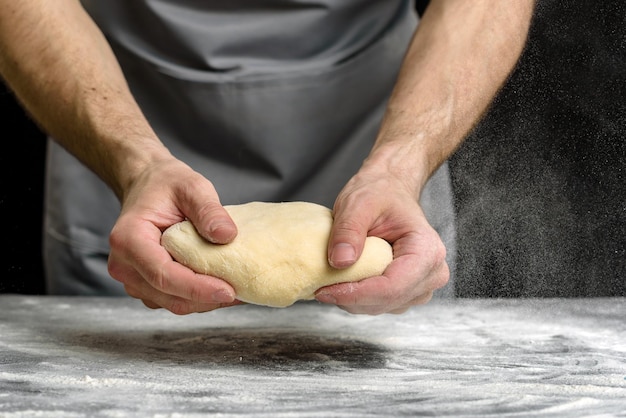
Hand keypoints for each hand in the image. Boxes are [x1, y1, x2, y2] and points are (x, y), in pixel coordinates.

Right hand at [107, 158, 242, 313]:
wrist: (147, 185)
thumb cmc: (166, 184)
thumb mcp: (192, 187)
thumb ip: (209, 210)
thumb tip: (227, 235)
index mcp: (129, 239)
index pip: (163, 275)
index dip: (196, 288)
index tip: (228, 291)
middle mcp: (124, 264)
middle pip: (168, 295)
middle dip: (206, 299)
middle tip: (242, 292)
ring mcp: (132, 278)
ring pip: (171, 303)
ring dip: (204, 301)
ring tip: (237, 290)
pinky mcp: (144, 284)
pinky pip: (172, 299)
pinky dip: (197, 297)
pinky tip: (219, 285)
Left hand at [316, 168, 449, 314]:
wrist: (390, 190)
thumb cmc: (380, 193)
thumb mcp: (358, 203)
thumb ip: (348, 230)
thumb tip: (340, 262)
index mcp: (427, 250)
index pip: (392, 287)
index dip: (356, 294)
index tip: (324, 291)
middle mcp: (432, 272)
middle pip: (387, 301)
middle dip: (350, 299)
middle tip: (319, 287)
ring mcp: (422, 286)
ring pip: (382, 306)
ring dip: (353, 300)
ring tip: (331, 281)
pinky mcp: (408, 292)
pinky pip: (381, 304)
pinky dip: (359, 298)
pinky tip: (344, 283)